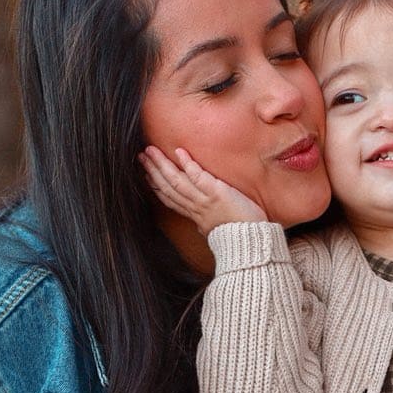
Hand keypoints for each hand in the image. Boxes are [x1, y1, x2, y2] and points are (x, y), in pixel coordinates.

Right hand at [140, 145, 266, 233]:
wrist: (252, 242)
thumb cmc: (241, 236)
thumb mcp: (217, 232)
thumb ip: (207, 225)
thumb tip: (201, 228)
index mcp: (196, 217)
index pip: (171, 200)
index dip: (156, 187)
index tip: (145, 176)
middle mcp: (196, 208)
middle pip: (168, 188)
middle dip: (153, 172)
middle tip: (141, 157)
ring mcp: (204, 200)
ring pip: (176, 181)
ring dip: (162, 165)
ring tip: (150, 151)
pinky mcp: (216, 193)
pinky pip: (197, 176)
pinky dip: (187, 164)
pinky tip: (178, 151)